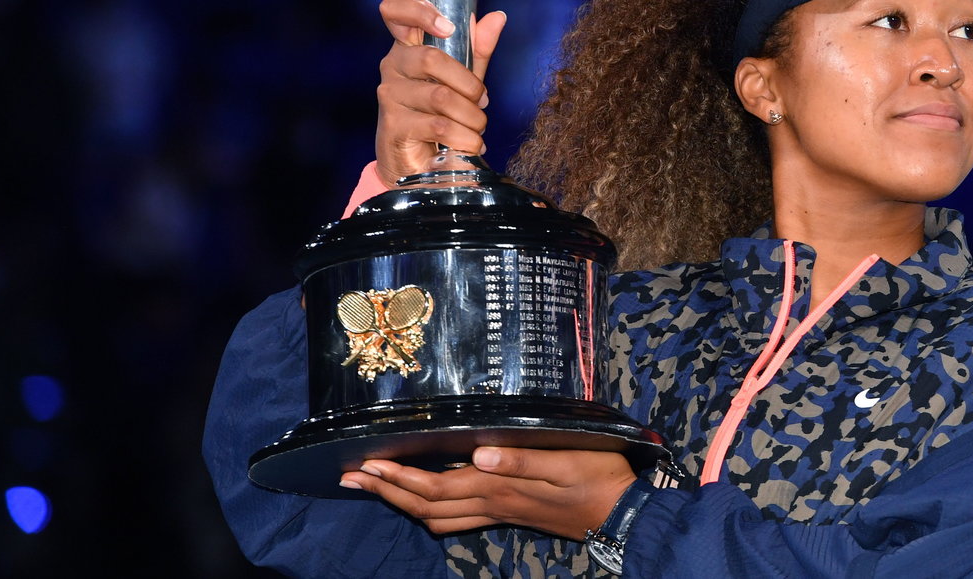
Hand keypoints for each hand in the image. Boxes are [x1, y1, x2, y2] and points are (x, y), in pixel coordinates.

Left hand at [339, 446, 636, 538]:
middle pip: (425, 505)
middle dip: (386, 492)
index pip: (436, 486)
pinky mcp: (508, 513)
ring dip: (401, 502)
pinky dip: (430, 511)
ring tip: (375, 488)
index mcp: (500, 487)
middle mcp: (493, 502)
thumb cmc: (598, 478)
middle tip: (350, 478)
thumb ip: (523, 459)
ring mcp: (499, 511)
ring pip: (436, 516)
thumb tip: (480, 453)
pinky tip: (424, 501)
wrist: (622, 512)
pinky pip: (457, 520)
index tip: (366, 466)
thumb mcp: (567, 461)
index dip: (399, 478)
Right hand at [374, 0, 506, 186]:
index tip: (448, 27)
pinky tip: (471, 144)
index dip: (418, 12)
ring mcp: (389, 95)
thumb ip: (478, 49)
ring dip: (471, 116)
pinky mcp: (393, 125)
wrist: (420, 165)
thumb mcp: (464, 80)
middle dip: (469, 84)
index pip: (395, 12)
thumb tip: (497, 17)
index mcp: (408, 47)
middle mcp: (392, 66)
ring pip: (440, 96)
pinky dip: (465, 137)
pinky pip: (438, 125)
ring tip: (477, 128)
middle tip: (481, 102)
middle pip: (431, 58)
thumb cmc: (441, 115)